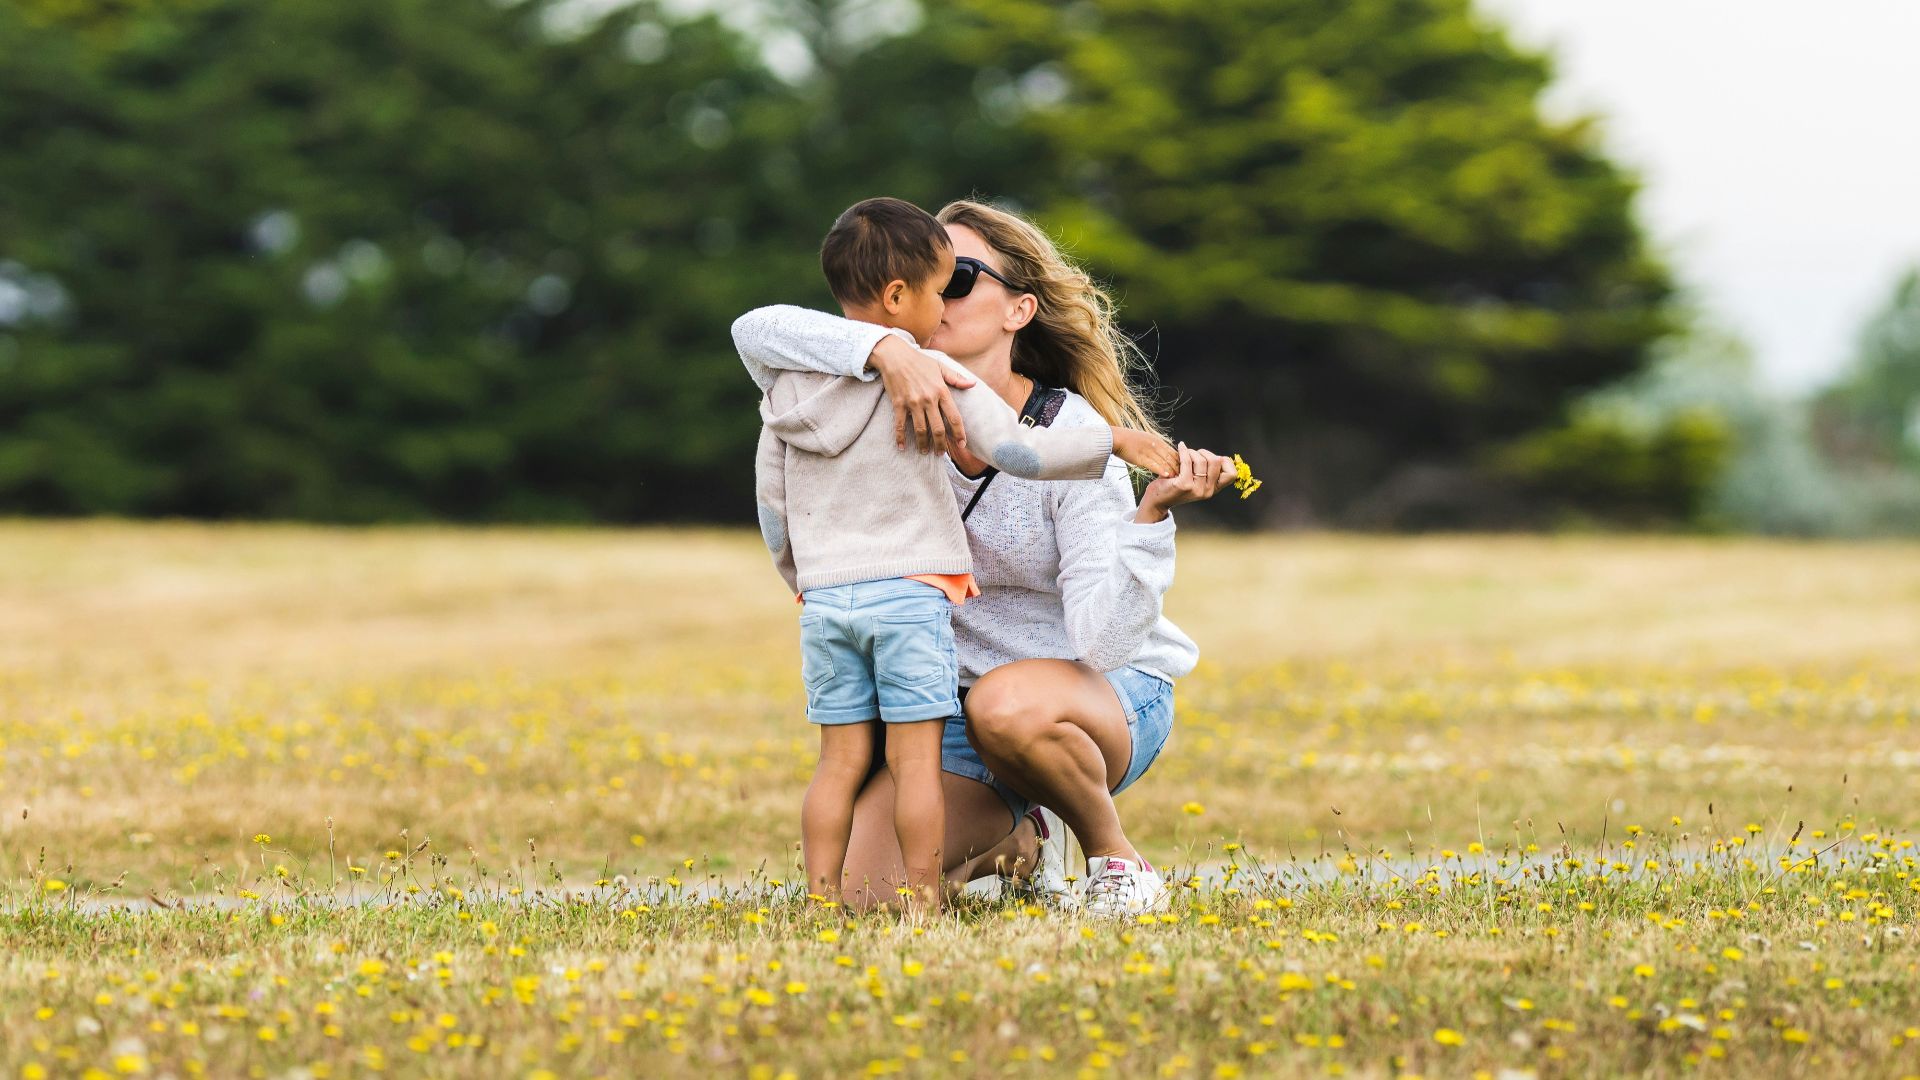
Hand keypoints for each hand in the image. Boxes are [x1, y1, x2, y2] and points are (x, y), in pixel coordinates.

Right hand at [869, 335, 974, 452]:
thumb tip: (973, 384)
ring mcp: (913, 403)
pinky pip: (900, 425)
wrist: (895, 356)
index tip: (962, 444)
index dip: (959, 433)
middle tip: (941, 454)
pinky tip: (902, 447)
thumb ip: (956, 378)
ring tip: (925, 452)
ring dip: (923, 444)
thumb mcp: (940, 366)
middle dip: (941, 444)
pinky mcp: (898, 404)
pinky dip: (900, 438)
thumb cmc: (919, 361)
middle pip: (938, 428)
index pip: (954, 417)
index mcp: (941, 391)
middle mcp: (928, 399)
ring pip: (920, 430)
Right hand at [1111, 428, 1178, 478]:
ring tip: (1178, 479)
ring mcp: (1148, 451)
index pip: (1173, 451)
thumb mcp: (1146, 439)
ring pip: (1164, 462)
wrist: (1116, 438)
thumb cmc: (1128, 439)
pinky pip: (1153, 464)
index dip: (1180, 460)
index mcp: (1157, 441)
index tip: (1184, 469)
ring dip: (1172, 470)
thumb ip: (1156, 445)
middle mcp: (1155, 445)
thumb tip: (1163, 452)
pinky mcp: (1141, 458)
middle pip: (1171, 457)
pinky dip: (1160, 470)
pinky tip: (1166, 475)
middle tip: (1184, 477)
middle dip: (1178, 467)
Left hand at [1137, 443, 1234, 522]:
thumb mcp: (1196, 480)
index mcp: (1214, 489)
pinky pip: (1187, 462)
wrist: (1157, 501)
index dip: (1224, 461)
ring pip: (1201, 460)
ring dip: (1192, 452)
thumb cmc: (1176, 484)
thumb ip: (1207, 471)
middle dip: (1204, 453)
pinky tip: (1180, 447)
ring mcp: (1196, 490)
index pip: (1232, 474)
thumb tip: (1219, 457)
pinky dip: (1184, 451)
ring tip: (1184, 454)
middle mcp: (1208, 491)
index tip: (1210, 458)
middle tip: (1193, 454)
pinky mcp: (1183, 485)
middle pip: (1216, 461)